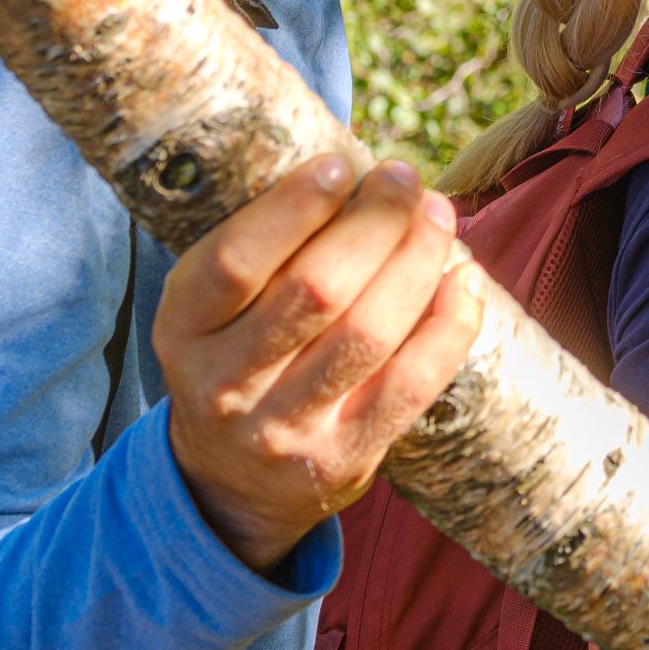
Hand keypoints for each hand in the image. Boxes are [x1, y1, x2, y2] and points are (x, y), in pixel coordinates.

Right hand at [157, 152, 482, 577]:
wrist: (232, 484)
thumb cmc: (239, 358)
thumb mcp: (216, 309)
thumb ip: (268, 250)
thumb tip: (361, 173)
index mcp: (183, 330)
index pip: (234, 263)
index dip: (293, 208)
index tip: (342, 165)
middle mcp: (226, 384)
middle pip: (315, 290)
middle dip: (374, 222)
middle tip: (404, 180)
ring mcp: (285, 428)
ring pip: (368, 333)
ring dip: (416, 261)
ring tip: (438, 216)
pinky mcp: (343, 458)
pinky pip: (410, 384)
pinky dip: (448, 326)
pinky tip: (464, 281)